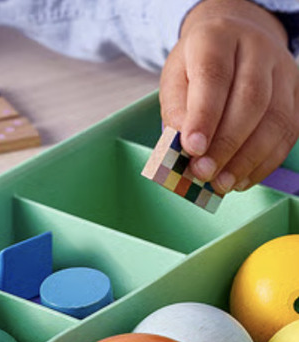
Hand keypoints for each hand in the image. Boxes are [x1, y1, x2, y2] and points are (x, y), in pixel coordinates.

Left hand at [159, 0, 298, 192]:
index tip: (192, 149)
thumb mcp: (174, 77)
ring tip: (221, 183)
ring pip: (276, 118)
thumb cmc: (196, 64)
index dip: (204, 116)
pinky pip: (288, 132)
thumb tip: (183, 148)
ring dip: (248, 159)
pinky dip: (264, 162)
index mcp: (217, 38)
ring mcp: (283, 71)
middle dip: (226, 143)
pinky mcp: (297, 93)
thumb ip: (176, 109)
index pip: (214, 76)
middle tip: (203, 173)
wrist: (233, 39)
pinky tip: (241, 179)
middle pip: (250, 99)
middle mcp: (257, 49)